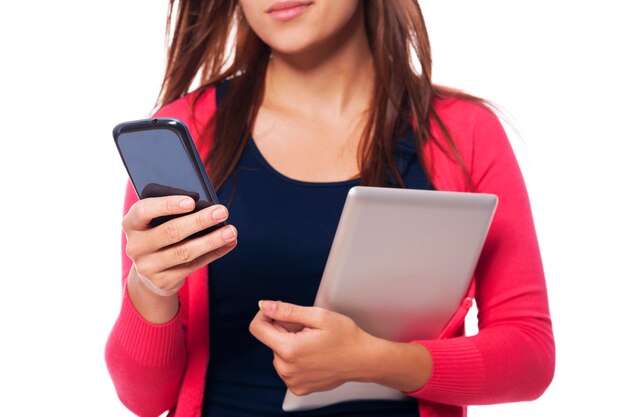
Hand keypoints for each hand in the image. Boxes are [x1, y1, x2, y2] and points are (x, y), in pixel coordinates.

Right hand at [123, 196, 236, 321]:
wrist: (149, 274)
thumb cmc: (158, 235)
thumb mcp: (155, 222)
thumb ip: (172, 213)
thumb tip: (207, 206)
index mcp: (130, 224)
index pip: (144, 210)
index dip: (167, 205)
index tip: (192, 201)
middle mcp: (135, 246)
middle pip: (171, 232)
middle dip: (199, 221)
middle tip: (222, 211)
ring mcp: (148, 267)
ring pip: (185, 252)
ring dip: (212, 240)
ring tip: (231, 231)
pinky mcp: (163, 281)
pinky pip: (193, 266)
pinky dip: (214, 253)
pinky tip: (228, 243)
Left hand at [248, 300, 373, 394]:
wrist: (363, 360)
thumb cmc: (345, 336)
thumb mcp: (317, 316)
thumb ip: (286, 311)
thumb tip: (263, 306)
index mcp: (289, 349)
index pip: (257, 328)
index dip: (265, 315)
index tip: (279, 310)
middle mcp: (286, 368)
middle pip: (270, 340)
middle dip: (284, 329)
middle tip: (308, 328)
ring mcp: (291, 381)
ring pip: (278, 353)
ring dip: (290, 344)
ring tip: (313, 342)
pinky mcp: (298, 388)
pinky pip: (286, 368)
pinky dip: (295, 359)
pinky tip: (313, 356)